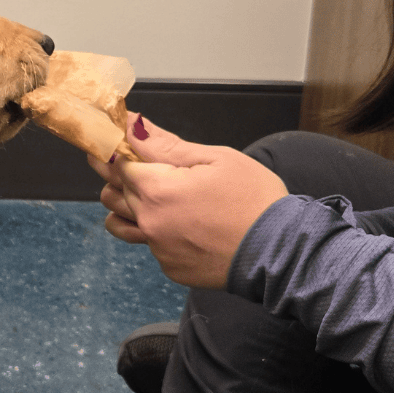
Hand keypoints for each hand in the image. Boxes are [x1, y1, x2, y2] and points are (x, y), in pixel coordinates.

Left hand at [88, 116, 287, 287]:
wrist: (280, 251)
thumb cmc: (253, 199)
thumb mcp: (214, 158)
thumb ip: (166, 144)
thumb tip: (132, 125)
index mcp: (157, 190)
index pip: (117, 163)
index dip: (119, 149)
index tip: (120, 141)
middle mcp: (150, 222)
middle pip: (114, 191)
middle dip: (121, 174)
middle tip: (143, 163)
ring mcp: (158, 248)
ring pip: (120, 221)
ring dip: (125, 205)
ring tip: (152, 194)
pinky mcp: (170, 267)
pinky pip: (148, 243)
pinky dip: (154, 230)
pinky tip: (179, 222)